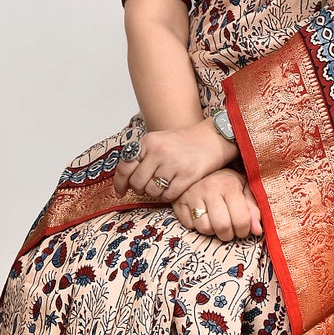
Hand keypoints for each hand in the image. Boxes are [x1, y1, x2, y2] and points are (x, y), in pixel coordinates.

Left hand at [112, 118, 236, 203]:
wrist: (214, 137)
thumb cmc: (185, 142)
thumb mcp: (159, 141)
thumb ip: (142, 156)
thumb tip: (125, 180)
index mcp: (148, 141)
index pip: (125, 166)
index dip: (120, 183)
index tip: (120, 192)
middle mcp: (159, 151)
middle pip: (137, 182)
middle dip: (139, 189)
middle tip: (146, 188)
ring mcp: (173, 163)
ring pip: (152, 191)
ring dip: (155, 194)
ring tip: (163, 186)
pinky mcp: (187, 175)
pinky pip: (168, 195)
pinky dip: (168, 196)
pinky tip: (173, 189)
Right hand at [173, 168, 262, 240]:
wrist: (197, 167)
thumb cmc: (224, 181)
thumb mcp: (242, 189)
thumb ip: (253, 209)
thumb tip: (258, 231)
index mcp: (229, 185)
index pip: (241, 220)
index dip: (244, 231)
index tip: (242, 230)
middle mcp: (209, 189)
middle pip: (222, 227)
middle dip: (228, 234)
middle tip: (229, 229)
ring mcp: (192, 196)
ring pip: (204, 228)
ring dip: (212, 230)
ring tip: (214, 222)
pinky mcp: (178, 203)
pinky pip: (189, 226)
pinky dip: (196, 226)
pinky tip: (201, 216)